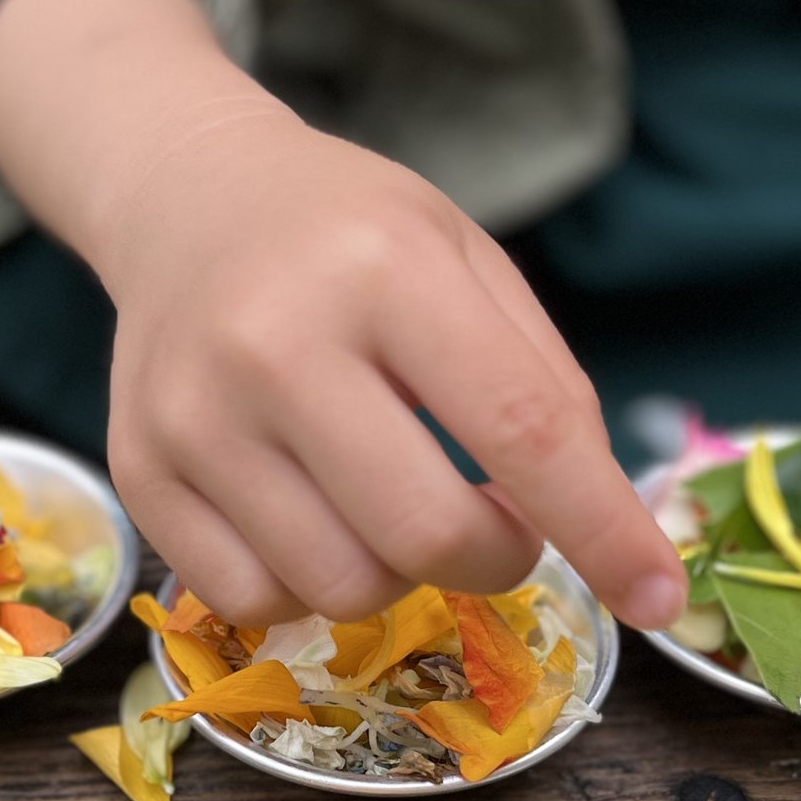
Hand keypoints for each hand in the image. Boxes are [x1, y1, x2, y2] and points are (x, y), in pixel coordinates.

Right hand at [0, 0, 685, 627]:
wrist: (184, 200)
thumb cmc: (350, 238)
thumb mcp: (466, 262)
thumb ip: (541, 388)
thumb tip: (604, 531)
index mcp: (386, 269)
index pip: (521, 429)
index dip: (603, 529)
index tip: (661, 595)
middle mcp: (276, 342)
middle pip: (427, 534)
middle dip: (495, 558)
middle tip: (498, 527)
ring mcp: (195, 414)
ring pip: (341, 586)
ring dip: (399, 576)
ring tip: (389, 503)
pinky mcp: (140, 470)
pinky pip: (252, 600)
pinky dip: (307, 588)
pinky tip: (312, 519)